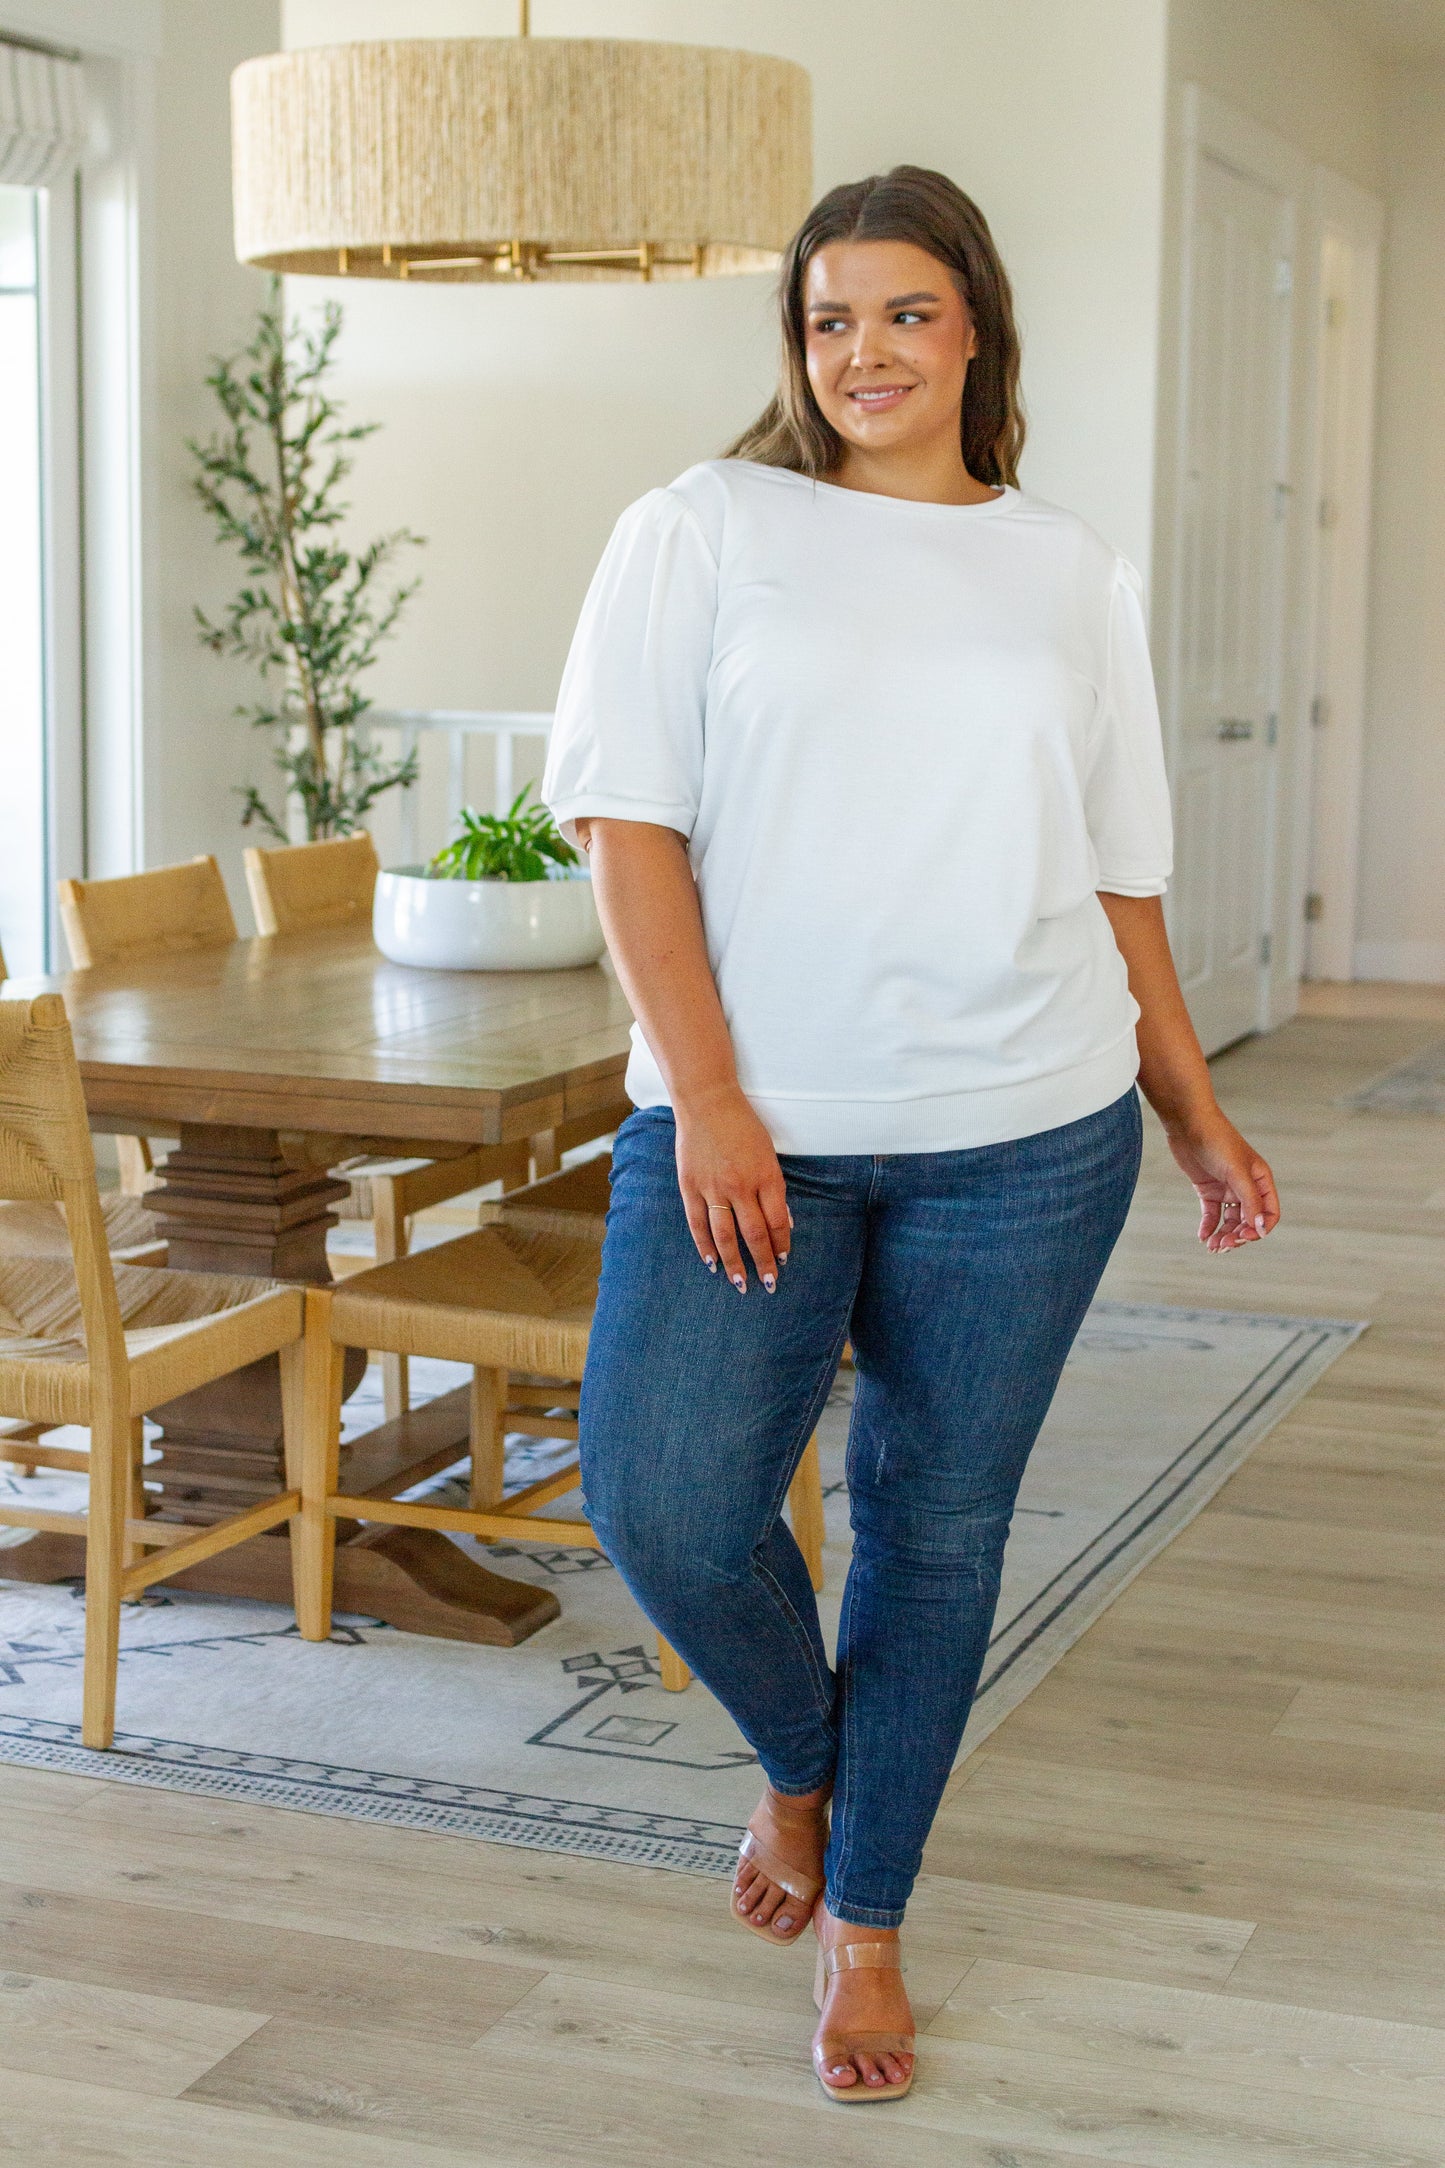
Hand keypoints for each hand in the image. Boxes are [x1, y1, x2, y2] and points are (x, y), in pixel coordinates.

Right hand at [673, 1083, 790, 1292]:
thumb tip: (784, 1223)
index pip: (778, 1222)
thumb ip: (775, 1188)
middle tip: (769, 1284)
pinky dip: (705, 1246)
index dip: (782, 1245)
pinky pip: (698, 1224)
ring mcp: (713, 1187)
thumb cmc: (743, 1125)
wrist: (707, 1101)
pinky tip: (712, 1263)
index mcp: (766, 1176)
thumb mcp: (768, 1153)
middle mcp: (741, 1186)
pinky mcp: (690, 1186)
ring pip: (725, 1236)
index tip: (783, 1260)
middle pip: (755, 1235)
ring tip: (741, 1283)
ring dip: (734, 1263)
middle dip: (764, 1263)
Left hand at [1166, 1108, 1280, 1252]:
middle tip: (1223, 1245)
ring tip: (1212, 1247)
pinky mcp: (1208, 1189)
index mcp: (1261, 1180)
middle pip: (1249, 1220)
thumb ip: (1249, 1200)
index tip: (1246, 1236)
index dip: (1261, 1228)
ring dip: (1223, 1235)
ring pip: (1230, 1220)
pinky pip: (1212, 1214)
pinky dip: (1208, 1227)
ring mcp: (1227, 1189)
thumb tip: (1260, 1228)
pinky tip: (1203, 1237)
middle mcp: (1246, 1186)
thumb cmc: (1217, 1141)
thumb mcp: (1236, 1172)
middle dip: (1238, 1235)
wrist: (1187, 1123)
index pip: (1270, 1212)